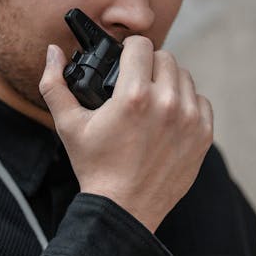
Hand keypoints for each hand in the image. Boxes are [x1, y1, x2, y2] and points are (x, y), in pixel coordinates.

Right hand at [39, 36, 213, 231]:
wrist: (124, 210)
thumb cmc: (95, 167)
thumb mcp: (68, 125)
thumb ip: (54, 84)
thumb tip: (53, 51)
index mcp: (134, 96)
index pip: (141, 45)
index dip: (129, 49)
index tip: (125, 60)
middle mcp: (166, 103)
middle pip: (165, 58)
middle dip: (149, 65)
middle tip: (136, 83)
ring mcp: (189, 119)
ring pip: (184, 77)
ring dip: (169, 82)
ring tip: (152, 100)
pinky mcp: (203, 135)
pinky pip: (201, 101)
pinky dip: (187, 104)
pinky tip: (169, 117)